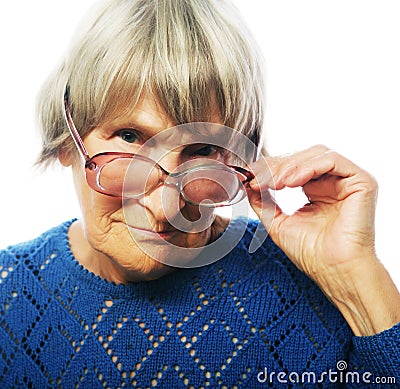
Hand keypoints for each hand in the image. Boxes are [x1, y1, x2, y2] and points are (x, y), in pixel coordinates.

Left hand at [247, 145, 399, 334]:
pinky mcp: (361, 181)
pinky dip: (308, 166)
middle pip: (303, 157)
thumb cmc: (312, 253)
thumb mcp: (278, 222)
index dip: (271, 168)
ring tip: (274, 182)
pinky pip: (332, 160)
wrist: (334, 271)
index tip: (250, 176)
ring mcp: (347, 181)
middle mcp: (333, 183)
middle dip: (277, 166)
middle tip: (258, 178)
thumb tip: (248, 184)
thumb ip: (264, 202)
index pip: (293, 167)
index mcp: (317, 190)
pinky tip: (291, 181)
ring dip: (290, 166)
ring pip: (316, 154)